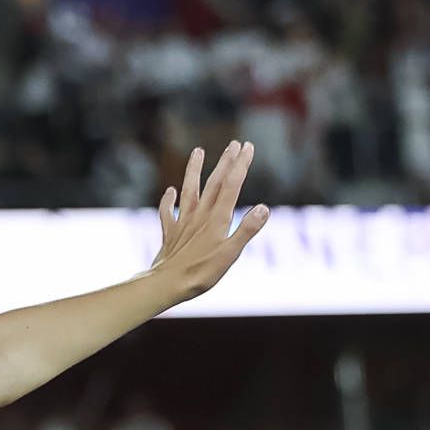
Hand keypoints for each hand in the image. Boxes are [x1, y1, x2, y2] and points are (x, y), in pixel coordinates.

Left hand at [146, 142, 270, 304]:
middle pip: (214, 183)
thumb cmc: (200, 273)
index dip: (240, 165)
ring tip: (197, 151)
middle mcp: (199, 216)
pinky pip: (167, 212)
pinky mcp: (170, 233)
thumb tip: (264, 208)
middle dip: (226, 162)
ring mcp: (183, 223)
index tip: (248, 147)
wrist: (165, 285)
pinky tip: (170, 190)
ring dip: (193, 170)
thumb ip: (247, 230)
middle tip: (235, 144)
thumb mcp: (230, 254)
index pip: (232, 186)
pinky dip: (168, 200)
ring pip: (189, 190)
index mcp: (217, 219)